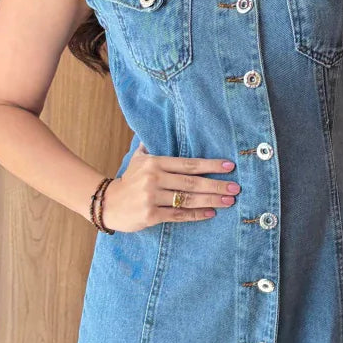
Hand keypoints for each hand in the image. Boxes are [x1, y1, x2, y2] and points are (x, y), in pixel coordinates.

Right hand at [101, 144, 240, 230]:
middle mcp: (153, 179)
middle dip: (216, 185)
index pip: (188, 163)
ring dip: (211, 200)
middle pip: (191, 182)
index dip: (210, 165)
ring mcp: (151, 197)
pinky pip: (178, 215)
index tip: (229, 166)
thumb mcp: (137, 159)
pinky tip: (211, 213)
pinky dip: (196, 215)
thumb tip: (160, 127)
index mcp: (154, 163)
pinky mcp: (150, 215)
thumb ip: (151, 146)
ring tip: (229, 201)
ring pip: (187, 199)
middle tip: (235, 188)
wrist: (107, 204)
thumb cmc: (128, 180)